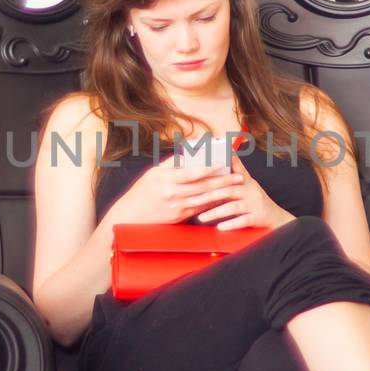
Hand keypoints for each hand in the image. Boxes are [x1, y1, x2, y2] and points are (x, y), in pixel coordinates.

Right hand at [112, 157, 243, 226]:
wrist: (131, 215)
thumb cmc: (142, 191)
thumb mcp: (153, 173)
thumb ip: (172, 163)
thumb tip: (188, 152)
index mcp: (166, 179)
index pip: (192, 173)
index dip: (209, 168)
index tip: (222, 163)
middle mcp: (173, 194)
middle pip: (203, 187)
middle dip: (222, 181)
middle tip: (238, 176)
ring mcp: (177, 207)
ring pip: (204, 199)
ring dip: (221, 193)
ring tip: (235, 187)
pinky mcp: (179, 217)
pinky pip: (200, 210)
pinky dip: (213, 204)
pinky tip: (223, 199)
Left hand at [192, 160, 291, 231]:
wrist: (278, 218)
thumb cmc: (258, 201)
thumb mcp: (249, 183)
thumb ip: (238, 169)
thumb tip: (229, 151)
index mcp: (246, 182)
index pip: (227, 176)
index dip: (213, 175)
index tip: (197, 175)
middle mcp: (251, 191)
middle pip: (227, 191)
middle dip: (208, 196)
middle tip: (192, 201)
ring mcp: (255, 204)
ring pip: (233, 207)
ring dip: (215, 212)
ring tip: (201, 218)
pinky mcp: (258, 217)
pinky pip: (243, 220)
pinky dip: (231, 224)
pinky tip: (219, 227)